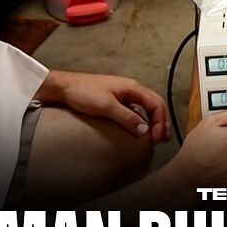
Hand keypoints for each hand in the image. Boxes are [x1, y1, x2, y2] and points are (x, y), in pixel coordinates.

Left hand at [36, 70, 171, 141]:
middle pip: (155, 105)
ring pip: (146, 108)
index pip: (156, 104)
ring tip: (154, 136)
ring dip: (153, 121)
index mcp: (133, 88)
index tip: (156, 137)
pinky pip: (136, 110)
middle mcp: (132, 89)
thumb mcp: (107, 106)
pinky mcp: (116, 100)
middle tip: (162, 139)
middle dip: (161, 122)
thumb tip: (144, 130)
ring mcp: (124, 95)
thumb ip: (127, 118)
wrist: (64, 88)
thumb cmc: (83, 92)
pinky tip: (138, 130)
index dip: (160, 122)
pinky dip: (142, 120)